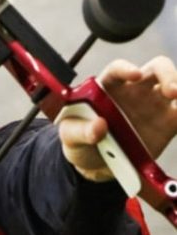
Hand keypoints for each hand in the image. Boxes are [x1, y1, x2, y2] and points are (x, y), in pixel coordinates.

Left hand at [59, 56, 176, 181]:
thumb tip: (99, 126)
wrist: (92, 165)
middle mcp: (133, 90)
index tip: (134, 75)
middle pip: (156, 69)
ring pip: (175, 87)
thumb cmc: (78, 141)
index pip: (117, 69)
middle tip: (171, 91)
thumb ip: (80, 131)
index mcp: (106, 87)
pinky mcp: (166, 124)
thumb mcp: (69, 136)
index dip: (126, 69)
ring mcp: (152, 105)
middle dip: (168, 74)